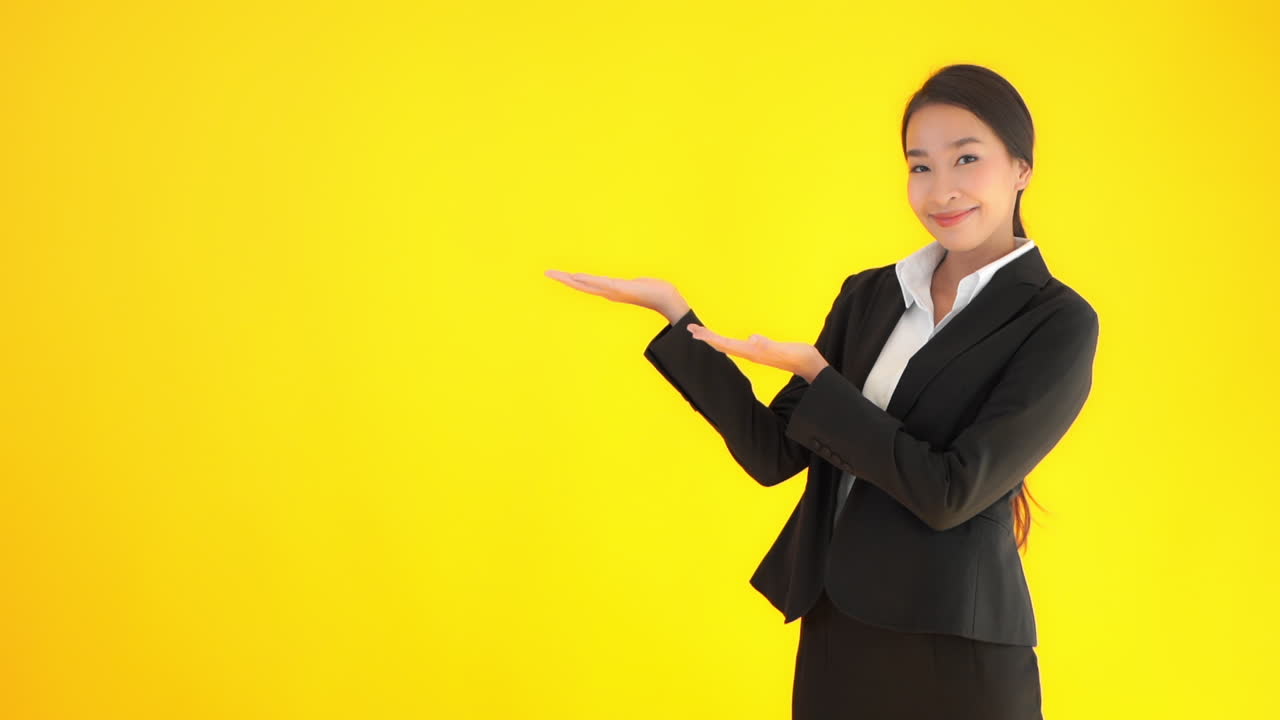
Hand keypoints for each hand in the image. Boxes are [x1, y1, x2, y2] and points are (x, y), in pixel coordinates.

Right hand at [544, 269, 686, 318]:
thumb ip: (632, 286)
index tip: (558, 275)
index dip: (572, 280)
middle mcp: (609, 292)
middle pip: (581, 285)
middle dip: (564, 279)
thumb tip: (633, 285)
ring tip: (555, 274)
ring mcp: (613, 291)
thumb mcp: (639, 286)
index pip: (587, 285)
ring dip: (570, 279)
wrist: (667, 299)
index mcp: (611, 290)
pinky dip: (586, 280)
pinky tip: (576, 276)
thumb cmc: (656, 292)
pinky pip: (599, 283)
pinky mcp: (619, 288)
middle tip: (547, 272)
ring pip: (586, 284)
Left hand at [686, 322, 830, 382]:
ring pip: (728, 346)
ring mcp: (756, 353)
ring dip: (714, 340)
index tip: (695, 332)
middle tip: (689, 329)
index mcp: (753, 351)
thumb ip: (769, 345)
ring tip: (701, 334)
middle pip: (723, 345)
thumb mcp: (786, 350)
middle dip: (706, 337)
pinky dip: (726, 342)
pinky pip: (737, 347)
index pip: (726, 344)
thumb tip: (752, 339)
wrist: (811, 366)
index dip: (709, 338)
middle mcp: (751, 353)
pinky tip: (724, 343)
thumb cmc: (801, 357)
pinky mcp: (761, 352)